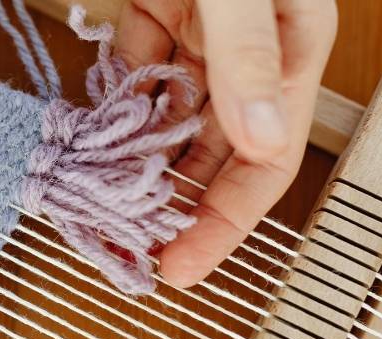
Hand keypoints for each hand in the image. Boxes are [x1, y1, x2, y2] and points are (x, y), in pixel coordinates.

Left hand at [117, 0, 336, 285]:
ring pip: (170, 118)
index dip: (225, 222)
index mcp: (293, 51)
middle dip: (171, 203)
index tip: (180, 268)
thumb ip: (249, 53)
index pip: (267, 163)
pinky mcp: (157, 5)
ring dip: (136, 161)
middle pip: (214, 153)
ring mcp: (201, 32)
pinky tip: (88, 136)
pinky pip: (135, 67)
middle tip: (125, 247)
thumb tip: (259, 139)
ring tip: (97, 207)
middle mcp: (249, 54)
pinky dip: (112, 103)